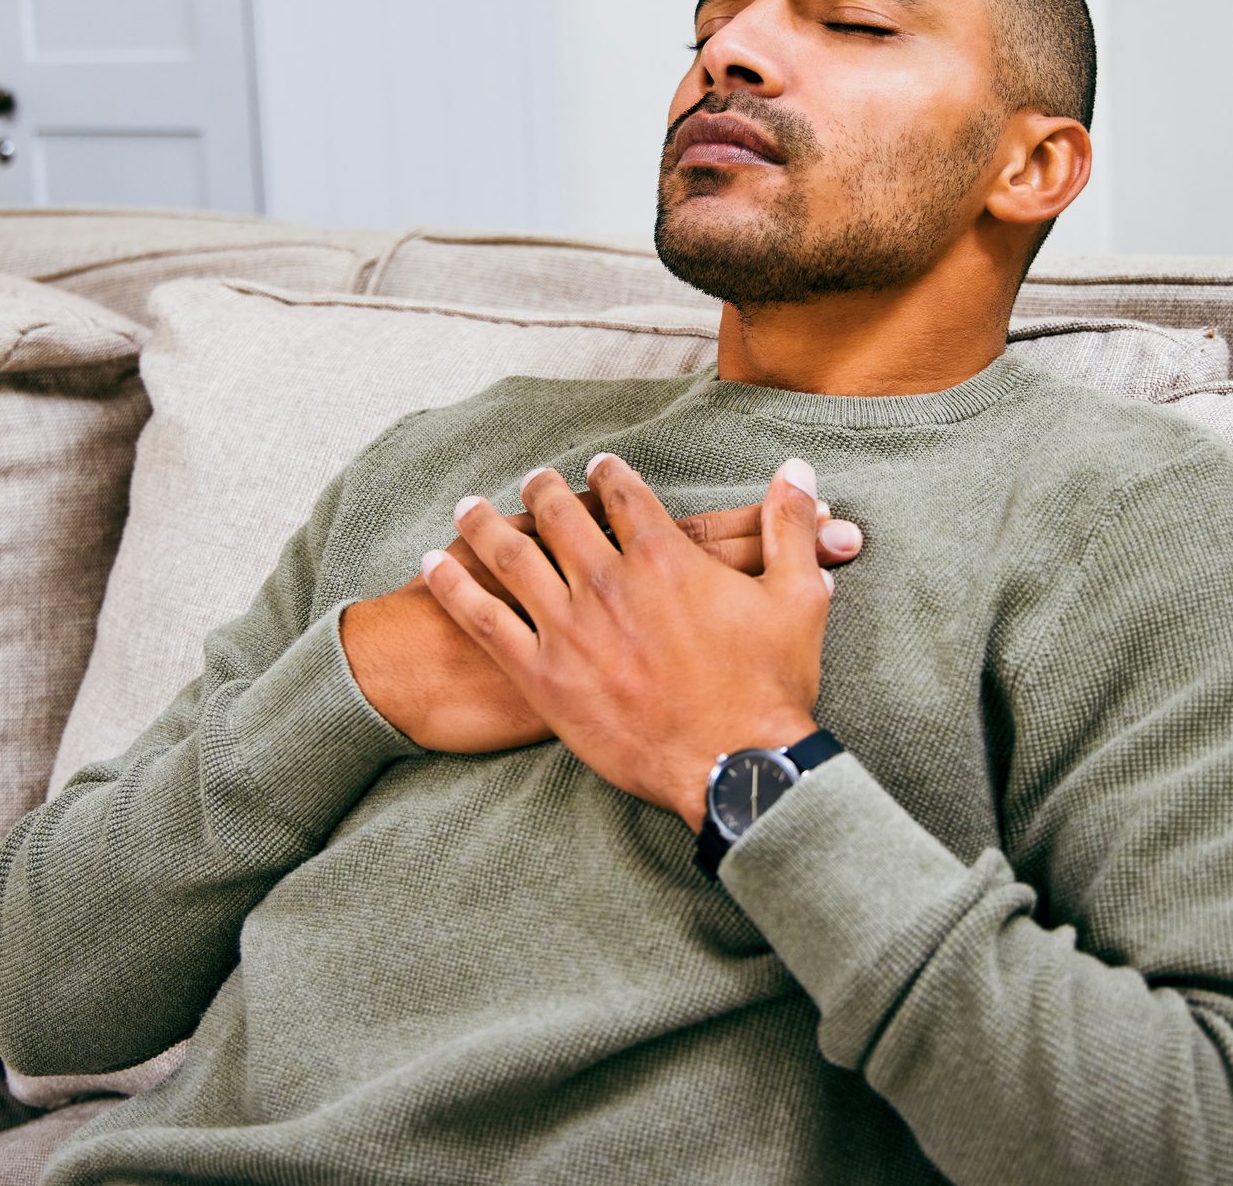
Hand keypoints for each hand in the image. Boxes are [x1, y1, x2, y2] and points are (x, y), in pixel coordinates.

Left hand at [419, 452, 831, 829]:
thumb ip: (790, 525)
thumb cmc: (770, 687)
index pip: (626, 496)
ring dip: (487, 523)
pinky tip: (434, 563)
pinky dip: (454, 586)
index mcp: (665, 557)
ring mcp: (570, 628)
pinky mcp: (542, 676)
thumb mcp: (798, 597)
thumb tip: (798, 469)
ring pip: (513, 556)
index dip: (608, 475)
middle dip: (543, 490)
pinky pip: (484, 620)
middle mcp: (609, 582)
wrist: (735, 766)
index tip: (596, 466)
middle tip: (532, 480)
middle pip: (562, 516)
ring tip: (470, 507)